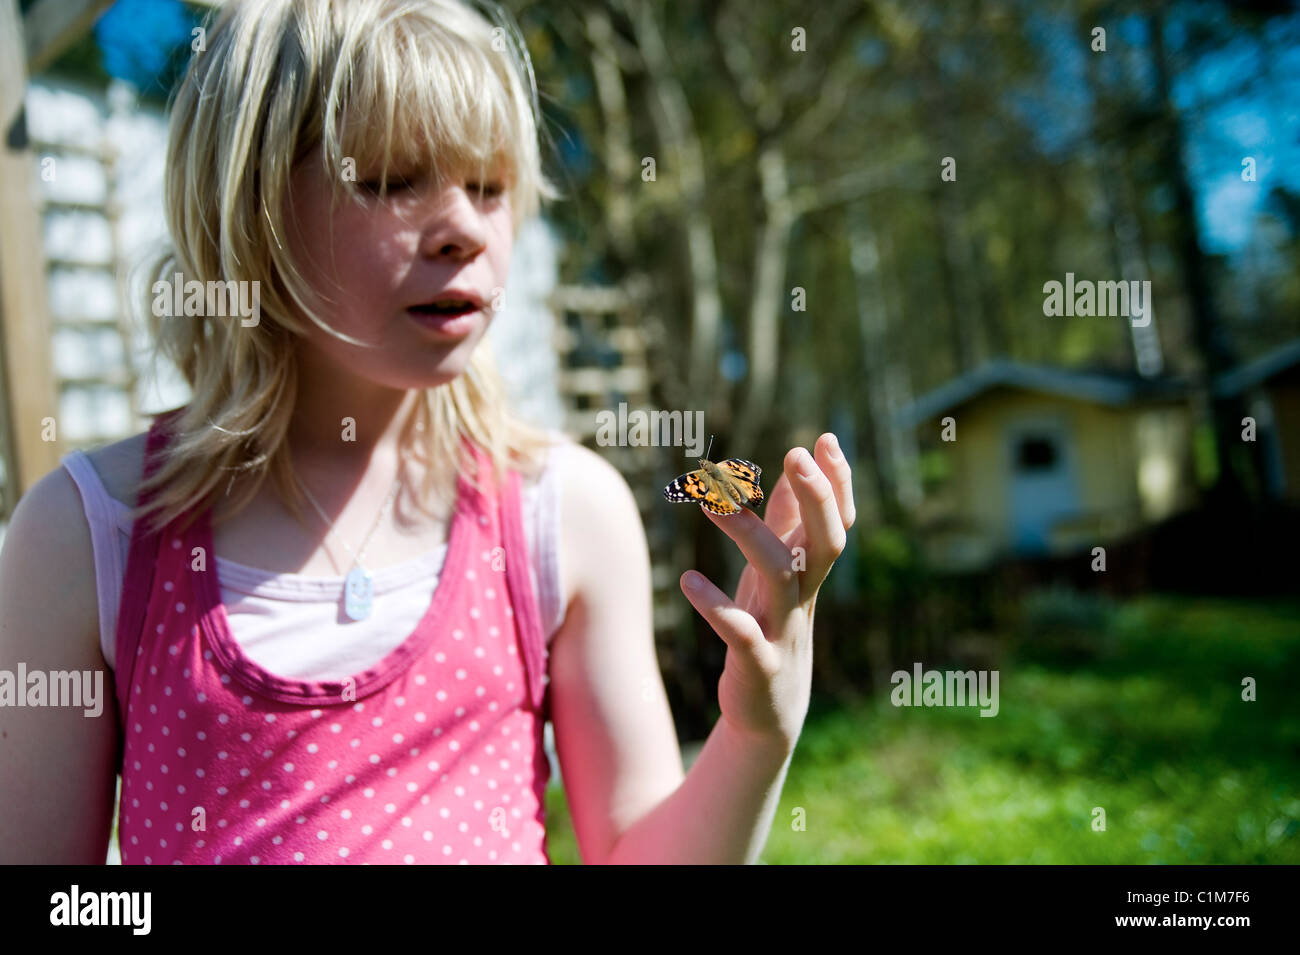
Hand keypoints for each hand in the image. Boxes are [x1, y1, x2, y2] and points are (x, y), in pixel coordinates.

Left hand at [679, 433, 855, 750]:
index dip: (837, 482)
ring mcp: (785, 630)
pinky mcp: (759, 664)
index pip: (837, 520)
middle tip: (796, 453)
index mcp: (810, 572)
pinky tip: (688, 582)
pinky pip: (742, 633)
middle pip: (827, 542)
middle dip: (818, 497)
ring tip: (713, 501)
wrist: (769, 714)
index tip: (824, 438)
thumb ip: (788, 523)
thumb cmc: (771, 628)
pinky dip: (716, 606)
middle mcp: (805, 596)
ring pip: (781, 575)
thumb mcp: (780, 573)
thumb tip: (795, 469)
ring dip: (750, 535)